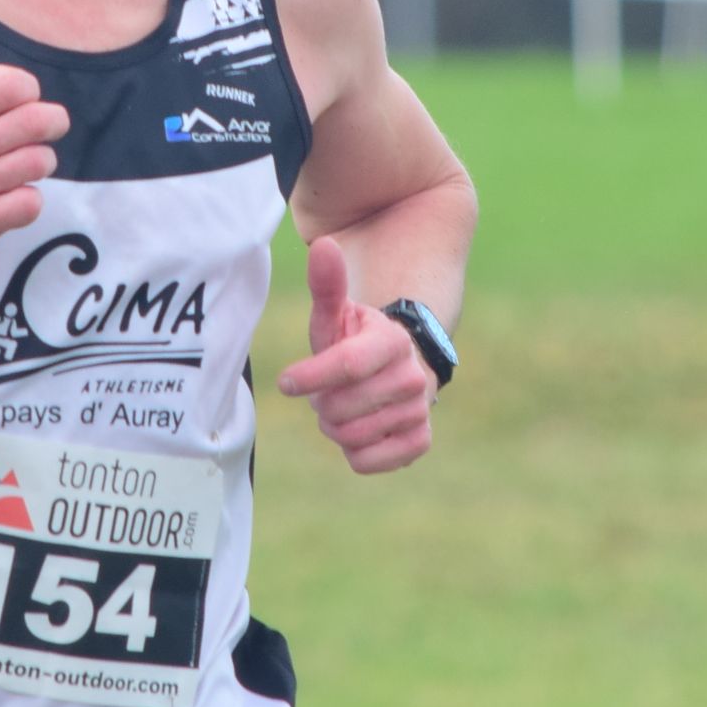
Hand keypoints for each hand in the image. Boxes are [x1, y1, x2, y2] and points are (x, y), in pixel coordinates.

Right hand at [0, 33, 68, 290]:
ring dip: (39, 162)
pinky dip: (27, 201)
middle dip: (51, 122)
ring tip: (23, 165)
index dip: (27, 89)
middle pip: (36, 121)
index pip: (11, 84)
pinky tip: (11, 198)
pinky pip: (29, 204)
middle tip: (45, 129)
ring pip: (38, 162)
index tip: (22, 101)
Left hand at [275, 238, 436, 473]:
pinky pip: (365, 461)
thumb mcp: (335, 315)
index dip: (309, 377)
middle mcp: (413, 376)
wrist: (395, 372)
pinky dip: (353, 451)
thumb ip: (326, 285)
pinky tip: (360, 429)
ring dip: (335, 427)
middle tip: (328, 391)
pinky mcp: (420, 441)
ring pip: (349, 435)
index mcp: (391, 341)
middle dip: (322, 403)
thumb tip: (323, 245)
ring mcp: (419, 411)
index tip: (286, 382)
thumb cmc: (353, 342)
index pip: (346, 365)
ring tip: (344, 407)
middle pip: (341, 407)